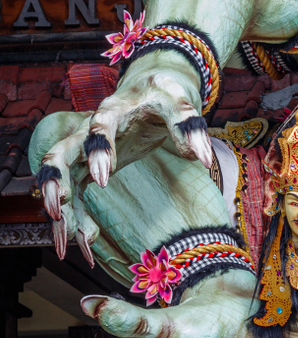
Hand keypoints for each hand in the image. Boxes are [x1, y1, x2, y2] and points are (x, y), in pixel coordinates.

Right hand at [30, 57, 213, 262]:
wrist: (150, 90)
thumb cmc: (163, 95)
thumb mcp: (179, 102)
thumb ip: (188, 125)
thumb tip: (201, 158)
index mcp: (114, 110)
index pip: (99, 127)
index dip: (98, 151)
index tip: (102, 179)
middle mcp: (89, 131)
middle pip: (59, 154)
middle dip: (56, 183)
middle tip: (58, 210)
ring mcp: (84, 152)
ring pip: (61, 182)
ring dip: (61, 211)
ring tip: (68, 247)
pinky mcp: (87, 168)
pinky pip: (75, 196)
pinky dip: (77, 219)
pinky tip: (85, 245)